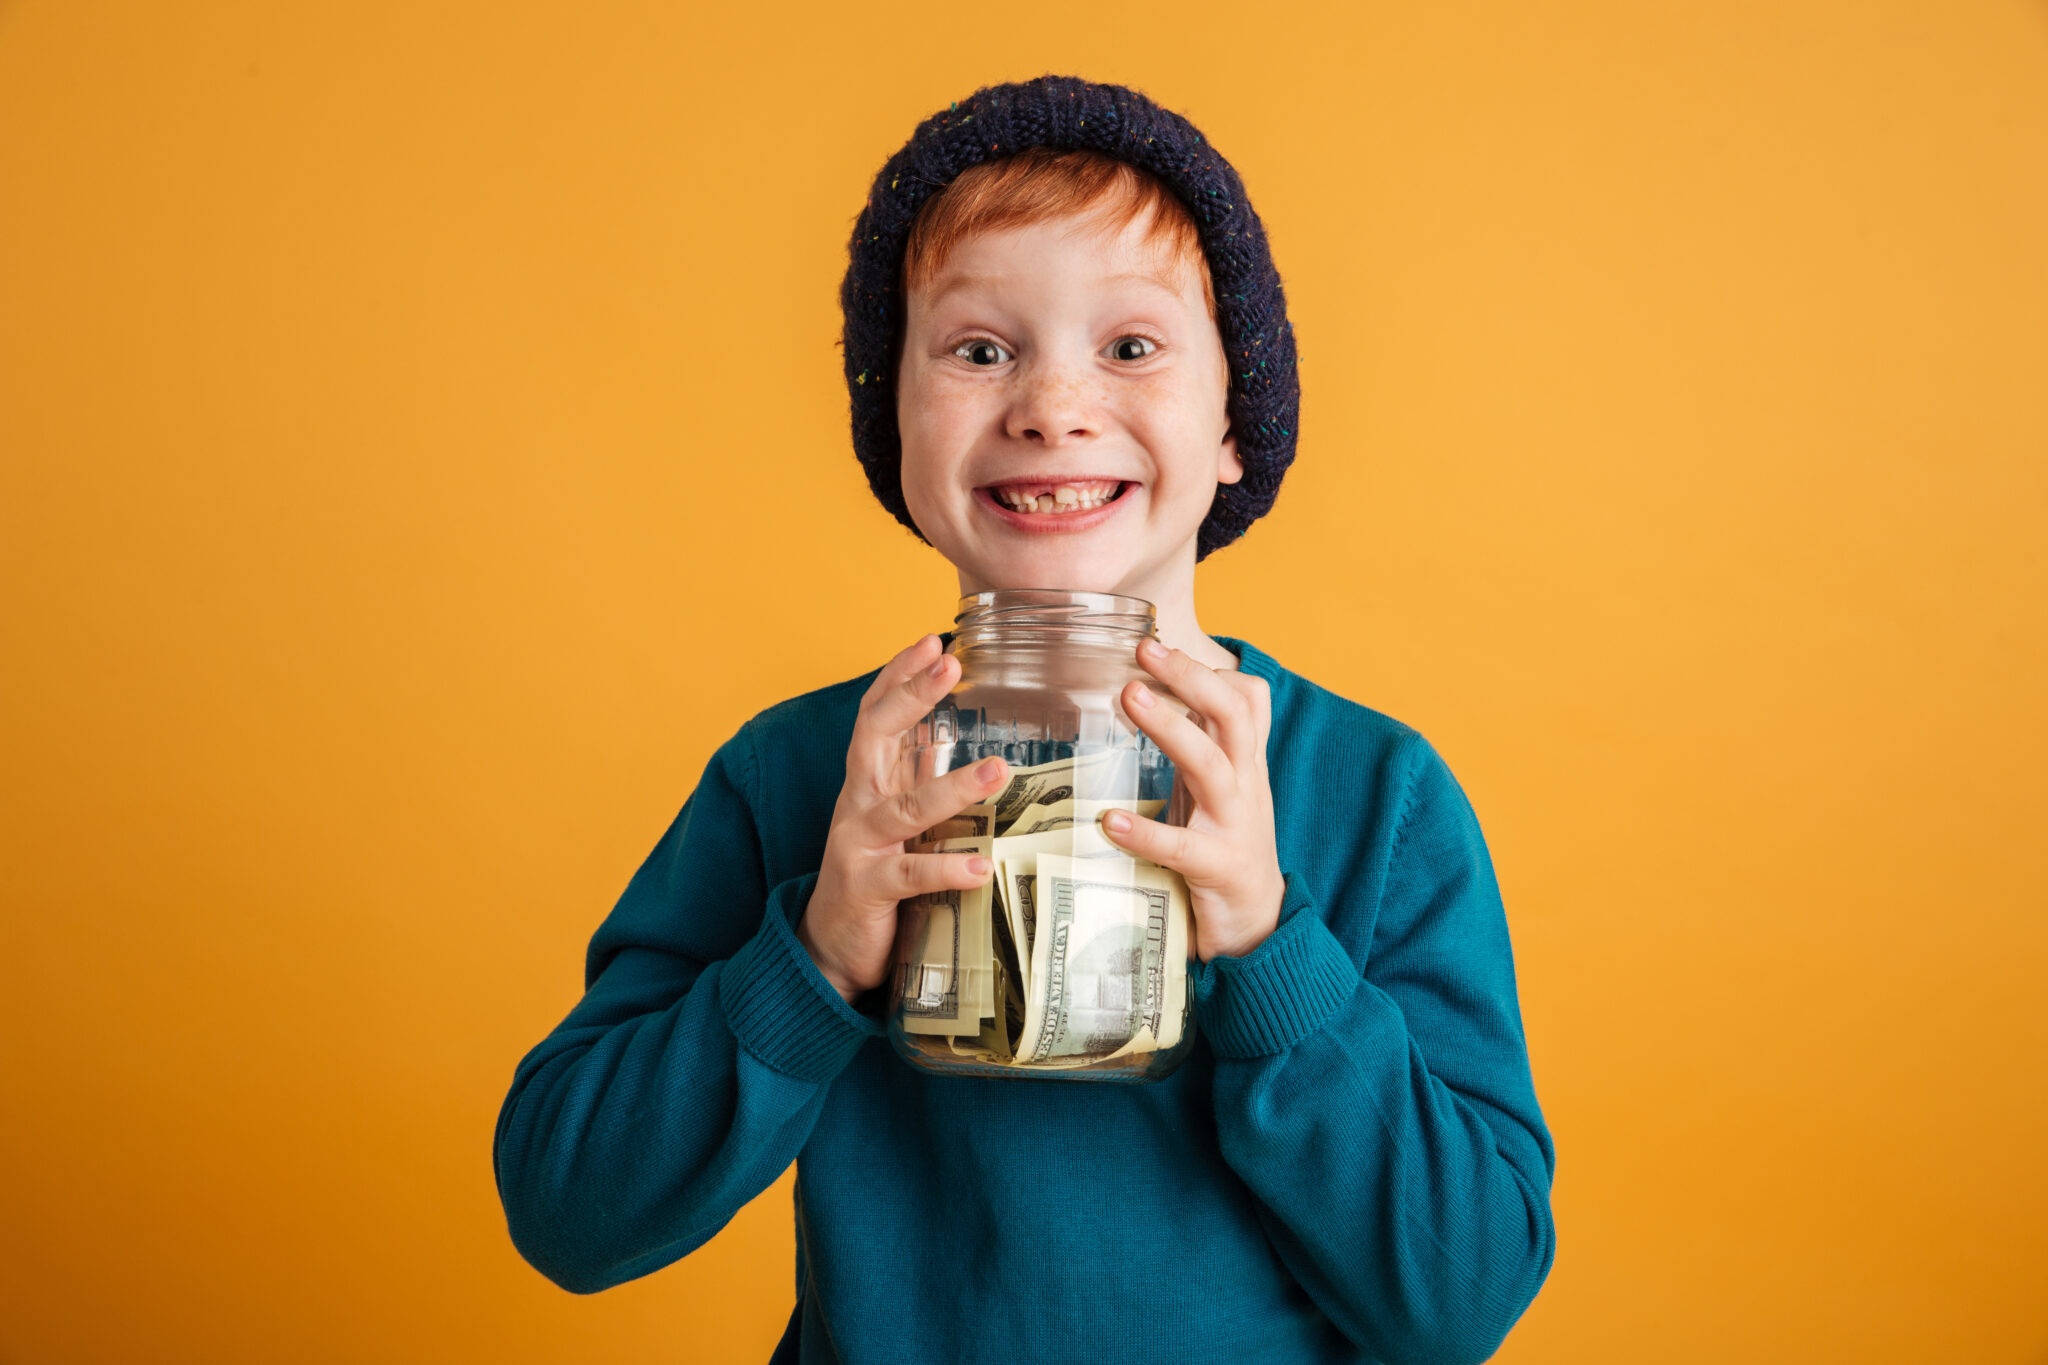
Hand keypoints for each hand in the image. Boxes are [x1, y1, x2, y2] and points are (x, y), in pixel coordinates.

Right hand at [798, 634, 1008, 1004]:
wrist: (830, 947)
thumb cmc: (873, 875)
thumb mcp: (896, 819)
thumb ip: (917, 779)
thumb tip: (956, 738)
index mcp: (868, 782)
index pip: (876, 714)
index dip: (899, 675)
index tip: (933, 640)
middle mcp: (857, 805)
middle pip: (875, 736)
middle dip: (910, 697)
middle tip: (950, 664)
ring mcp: (858, 846)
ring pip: (903, 808)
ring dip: (952, 788)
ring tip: (999, 771)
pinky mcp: (866, 890)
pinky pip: (909, 876)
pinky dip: (946, 870)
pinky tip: (981, 867)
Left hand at [1099, 639, 1286, 962]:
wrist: (1259, 922)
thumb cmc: (1227, 845)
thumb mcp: (1221, 786)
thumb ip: (1202, 743)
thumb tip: (1161, 690)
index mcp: (1244, 763)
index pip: (1245, 700)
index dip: (1206, 669)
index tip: (1155, 642)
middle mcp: (1246, 785)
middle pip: (1232, 716)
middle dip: (1191, 676)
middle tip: (1143, 650)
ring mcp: (1236, 825)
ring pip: (1211, 766)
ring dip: (1172, 728)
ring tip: (1129, 697)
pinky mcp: (1219, 867)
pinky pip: (1181, 847)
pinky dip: (1146, 833)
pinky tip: (1110, 822)